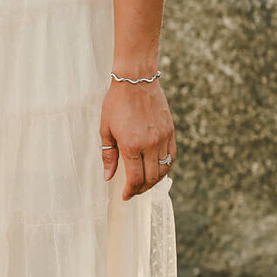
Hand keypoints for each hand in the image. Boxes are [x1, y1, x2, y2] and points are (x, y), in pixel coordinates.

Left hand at [100, 80, 175, 200]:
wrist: (136, 80)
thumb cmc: (116, 103)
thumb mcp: (105, 129)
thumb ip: (108, 155)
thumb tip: (109, 176)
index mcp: (131, 145)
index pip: (135, 179)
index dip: (130, 191)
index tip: (125, 196)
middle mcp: (150, 144)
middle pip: (150, 178)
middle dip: (141, 189)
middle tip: (133, 191)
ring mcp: (162, 138)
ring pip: (163, 170)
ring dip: (154, 181)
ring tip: (144, 183)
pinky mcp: (170, 132)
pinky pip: (171, 156)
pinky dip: (165, 167)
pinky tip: (157, 169)